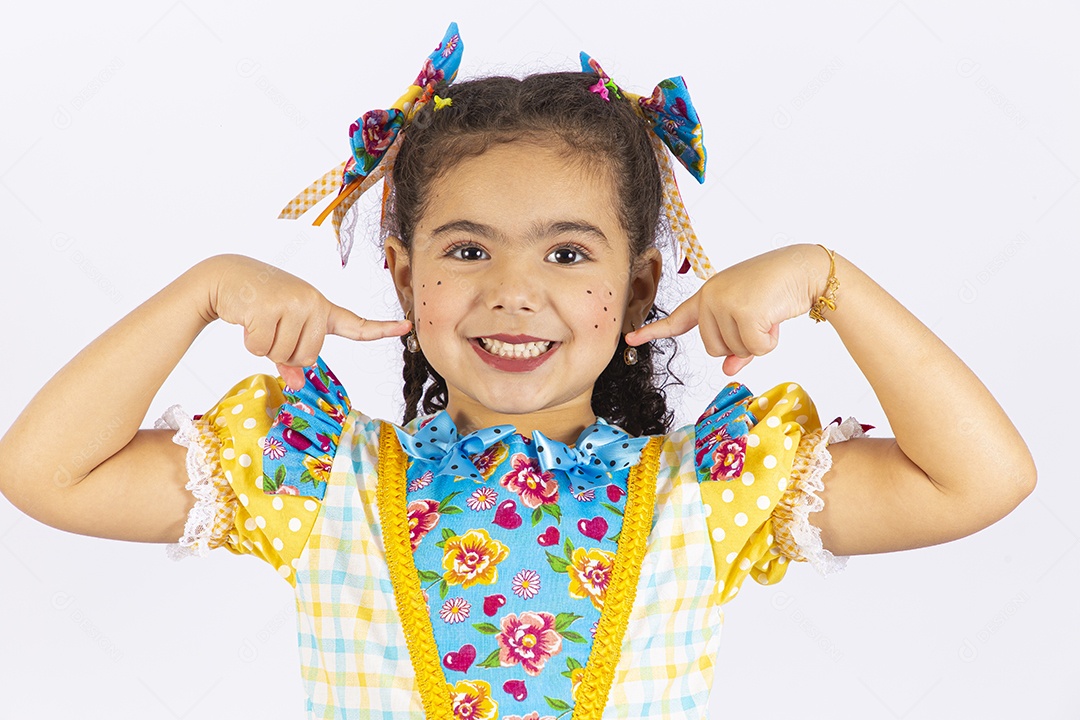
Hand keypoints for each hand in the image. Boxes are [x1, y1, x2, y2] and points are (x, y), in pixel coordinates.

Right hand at [207, 254, 410, 388]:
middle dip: (285, 354)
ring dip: (265, 347)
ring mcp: (294, 303)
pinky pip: (263, 349)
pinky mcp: (271, 307)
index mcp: (321, 309)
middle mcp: (313, 303)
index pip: (356, 324)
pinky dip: (251, 341)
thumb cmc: (258, 305)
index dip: (382, 329)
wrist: (226, 277)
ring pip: (285, 355)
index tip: (407, 327)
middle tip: (272, 327)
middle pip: (310, 357)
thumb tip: (297, 385)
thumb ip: (292, 359)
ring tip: (259, 320)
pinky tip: (248, 318)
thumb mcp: (281, 330)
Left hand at [625, 246, 814, 375]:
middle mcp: (710, 297)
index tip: (630, 339)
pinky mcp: (741, 311)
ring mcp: (723, 303)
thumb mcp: (751, 320)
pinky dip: (769, 341)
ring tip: (768, 314)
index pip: (677, 319)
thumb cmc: (777, 292)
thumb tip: (727, 370)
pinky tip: (775, 318)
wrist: (804, 270)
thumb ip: (736, 346)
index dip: (653, 331)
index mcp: (708, 296)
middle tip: (758, 319)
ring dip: (757, 341)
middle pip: (712, 349)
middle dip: (739, 344)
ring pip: (732, 351)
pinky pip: (753, 349)